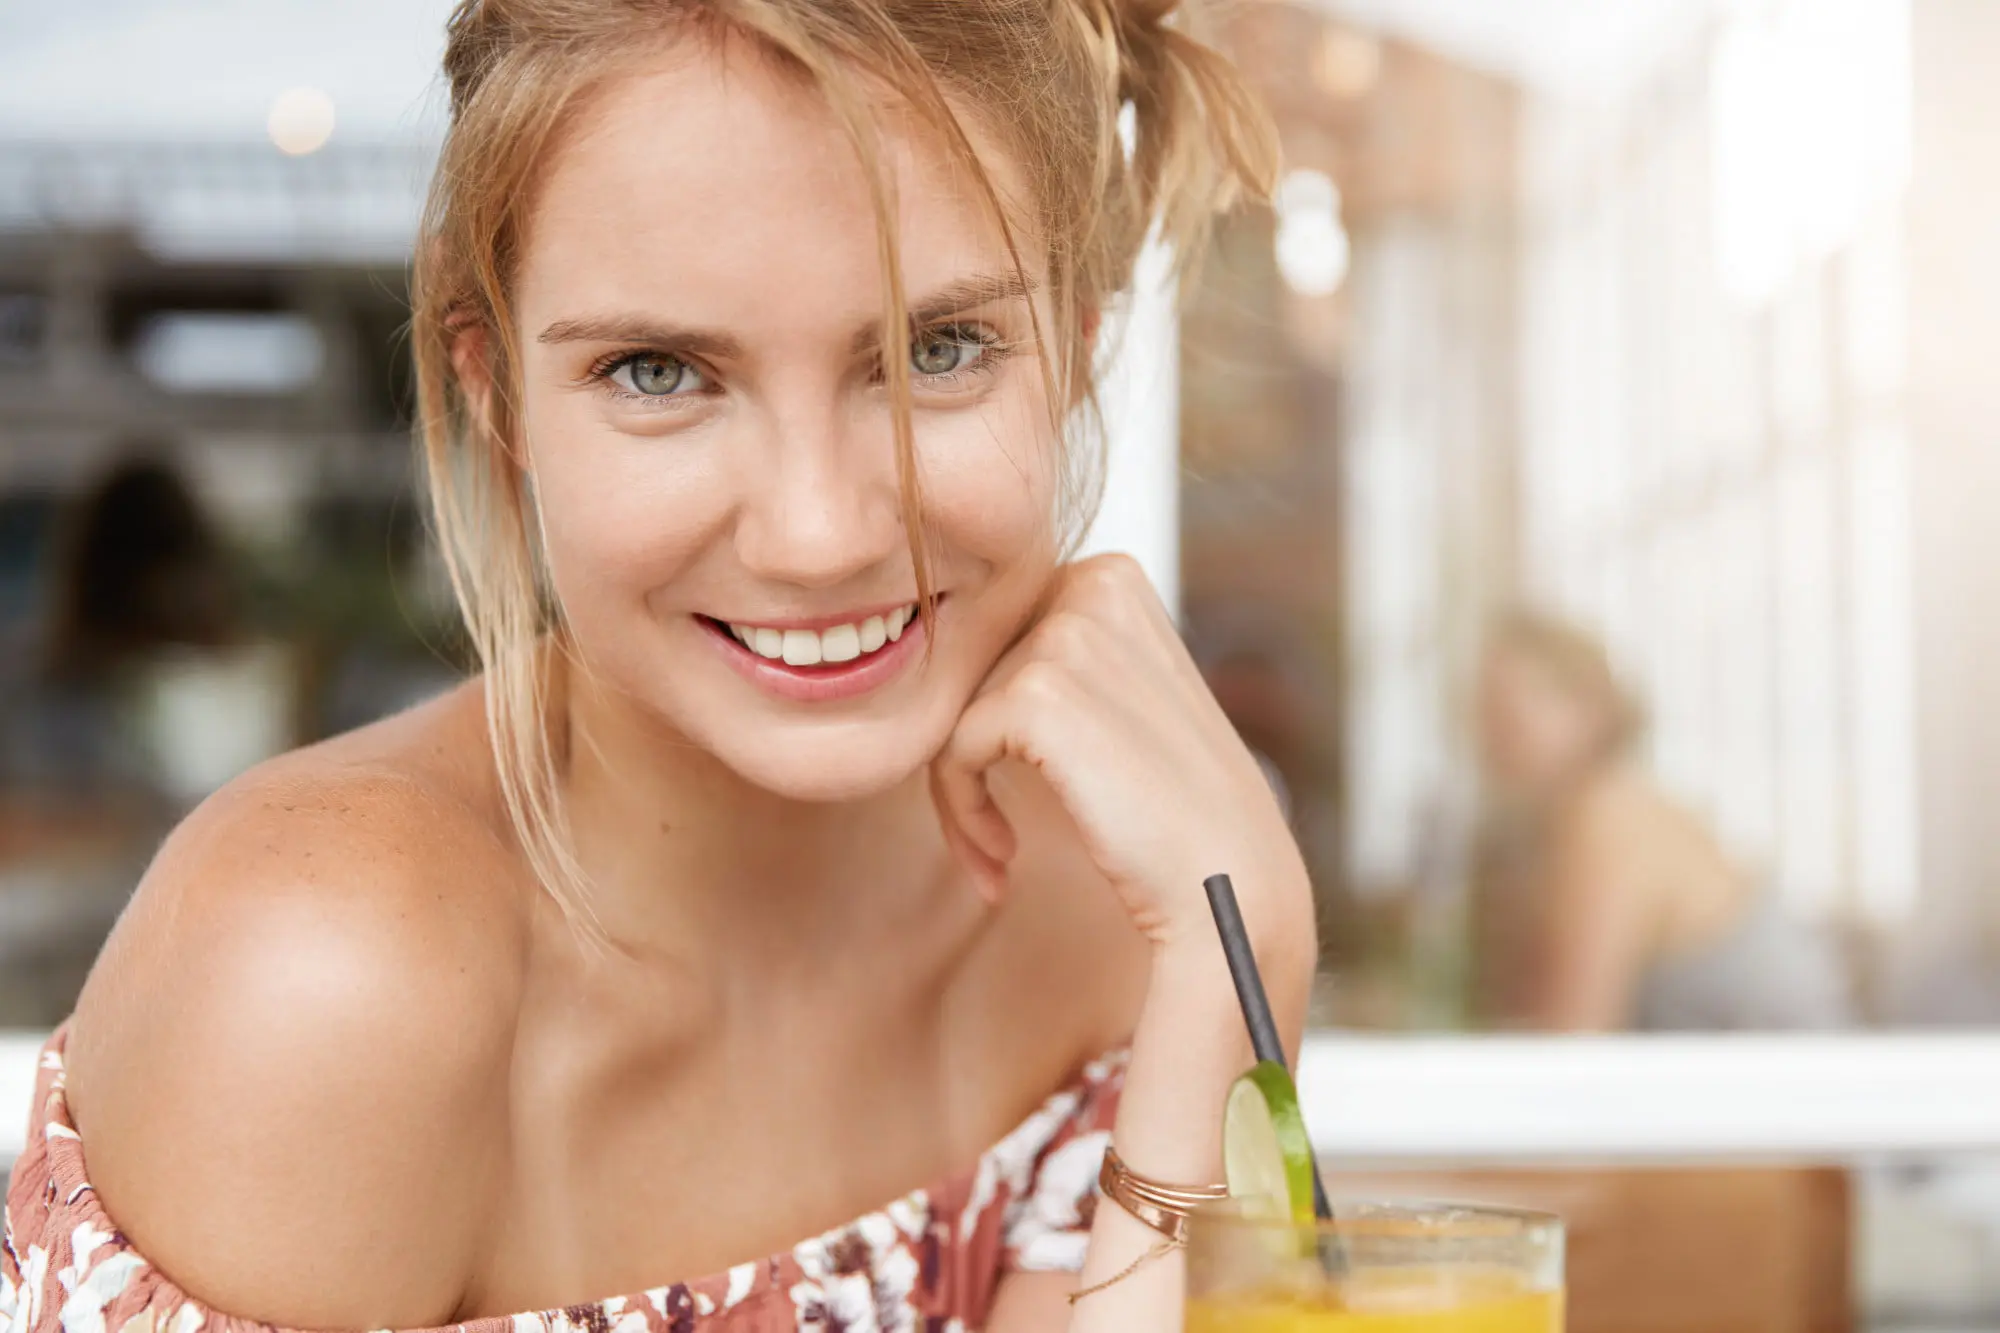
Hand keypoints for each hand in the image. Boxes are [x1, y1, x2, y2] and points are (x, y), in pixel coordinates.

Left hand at [929, 554, 1310, 952]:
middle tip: (988, 835)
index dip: (983, 717)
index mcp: (1109, 577)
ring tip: (1001, 852)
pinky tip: (1004, 856)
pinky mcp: (1041, 695)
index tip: (1004, 790)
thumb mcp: (1116, 700)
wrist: (1227, 880)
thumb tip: (943, 653)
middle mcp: (1091, 585)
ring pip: (950, 710)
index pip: (991, 634)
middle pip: (965, 669)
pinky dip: (963, 811)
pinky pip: (952, 747)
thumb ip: (1052, 662)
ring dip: (960, 794)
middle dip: (962, 756)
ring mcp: (1068, 635)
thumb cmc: (1172, 808)